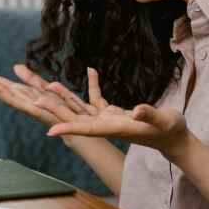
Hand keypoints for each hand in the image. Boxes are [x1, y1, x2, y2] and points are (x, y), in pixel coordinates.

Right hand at [0, 63, 92, 128]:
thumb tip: (15, 66)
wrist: (78, 128)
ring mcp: (26, 106)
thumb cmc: (64, 110)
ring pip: (3, 94)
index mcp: (22, 94)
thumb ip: (31, 79)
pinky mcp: (35, 111)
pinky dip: (5, 93)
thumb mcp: (46, 89)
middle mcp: (21, 100)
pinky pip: (18, 100)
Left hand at [46, 69, 189, 158]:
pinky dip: (93, 85)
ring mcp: (109, 119)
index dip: (68, 128)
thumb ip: (149, 115)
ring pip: (82, 108)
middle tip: (35, 100)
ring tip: (50, 85)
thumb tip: (136, 110)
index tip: (50, 129)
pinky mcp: (114, 114)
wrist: (173, 137)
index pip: (87, 129)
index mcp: (116, 128)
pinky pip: (98, 99)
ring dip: (66, 97)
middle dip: (56, 110)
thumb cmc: (170, 130)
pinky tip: (92, 71)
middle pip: (77, 118)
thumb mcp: (164, 121)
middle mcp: (107, 125)